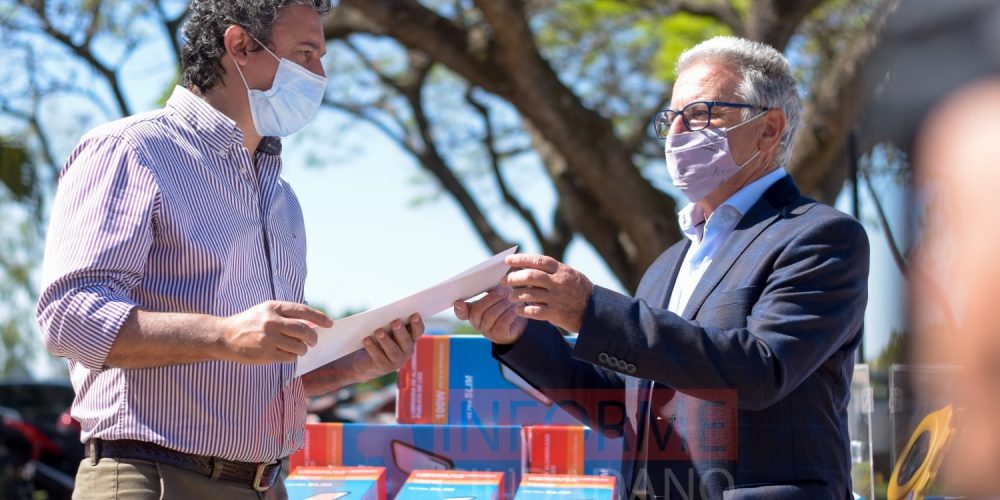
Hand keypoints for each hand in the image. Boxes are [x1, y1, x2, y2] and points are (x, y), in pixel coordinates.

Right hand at [216, 301, 331, 363]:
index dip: (319, 317)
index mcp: (273, 308)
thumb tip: (311, 324)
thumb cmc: (250, 322)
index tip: (329, 323)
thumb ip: (286, 314)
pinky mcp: (266, 353)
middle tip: (313, 341)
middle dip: (313, 337)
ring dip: (303, 349)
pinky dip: (293, 356)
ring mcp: (269, 339)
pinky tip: (288, 353)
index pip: (303, 311)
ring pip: (299, 346)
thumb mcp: (266, 310)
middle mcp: (272, 322)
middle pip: (304, 330)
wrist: (225, 336)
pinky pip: (289, 357)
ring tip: (300, 348)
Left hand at [345, 314, 424, 381]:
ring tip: (378, 331)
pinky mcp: (383, 367)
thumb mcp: (386, 330)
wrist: (366, 361)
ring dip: (386, 340)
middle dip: (401, 331)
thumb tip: (387, 313)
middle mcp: (406, 351)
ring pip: (393, 351)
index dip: (417, 324)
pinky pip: (379, 357)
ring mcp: (396, 361)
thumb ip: (389, 323)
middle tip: (395, 322)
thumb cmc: (378, 339)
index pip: (418, 331)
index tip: (414, 315)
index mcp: (410, 338)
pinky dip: (372, 348)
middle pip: (406, 341)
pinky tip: (367, 340)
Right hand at [454, 286, 527, 344]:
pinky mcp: (498, 335)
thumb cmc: (505, 305)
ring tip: (511, 299)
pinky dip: (509, 313)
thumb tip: (489, 278)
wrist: (520, 322)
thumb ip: (490, 289)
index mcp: (473, 311)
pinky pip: (502, 322)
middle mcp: (477, 322)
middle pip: (478, 311)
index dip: (459, 309)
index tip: (460, 302)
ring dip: (502, 305)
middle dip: (491, 299)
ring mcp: (486, 330)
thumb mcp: (497, 295)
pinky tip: (515, 308)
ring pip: (490, 316)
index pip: (461, 312)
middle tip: (503, 291)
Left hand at [502, 254, 592, 331]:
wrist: (596, 312)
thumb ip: (551, 271)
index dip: (521, 259)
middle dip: (514, 278)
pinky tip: (518, 310)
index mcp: (561, 270)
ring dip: (516, 295)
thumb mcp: (569, 275)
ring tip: (510, 297)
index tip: (507, 260)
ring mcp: (557, 298)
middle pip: (531, 276)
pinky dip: (522, 310)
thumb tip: (526, 266)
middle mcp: (558, 283)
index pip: (538, 261)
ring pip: (529, 294)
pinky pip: (533, 311)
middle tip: (504, 281)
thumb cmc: (579, 291)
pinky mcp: (555, 314)